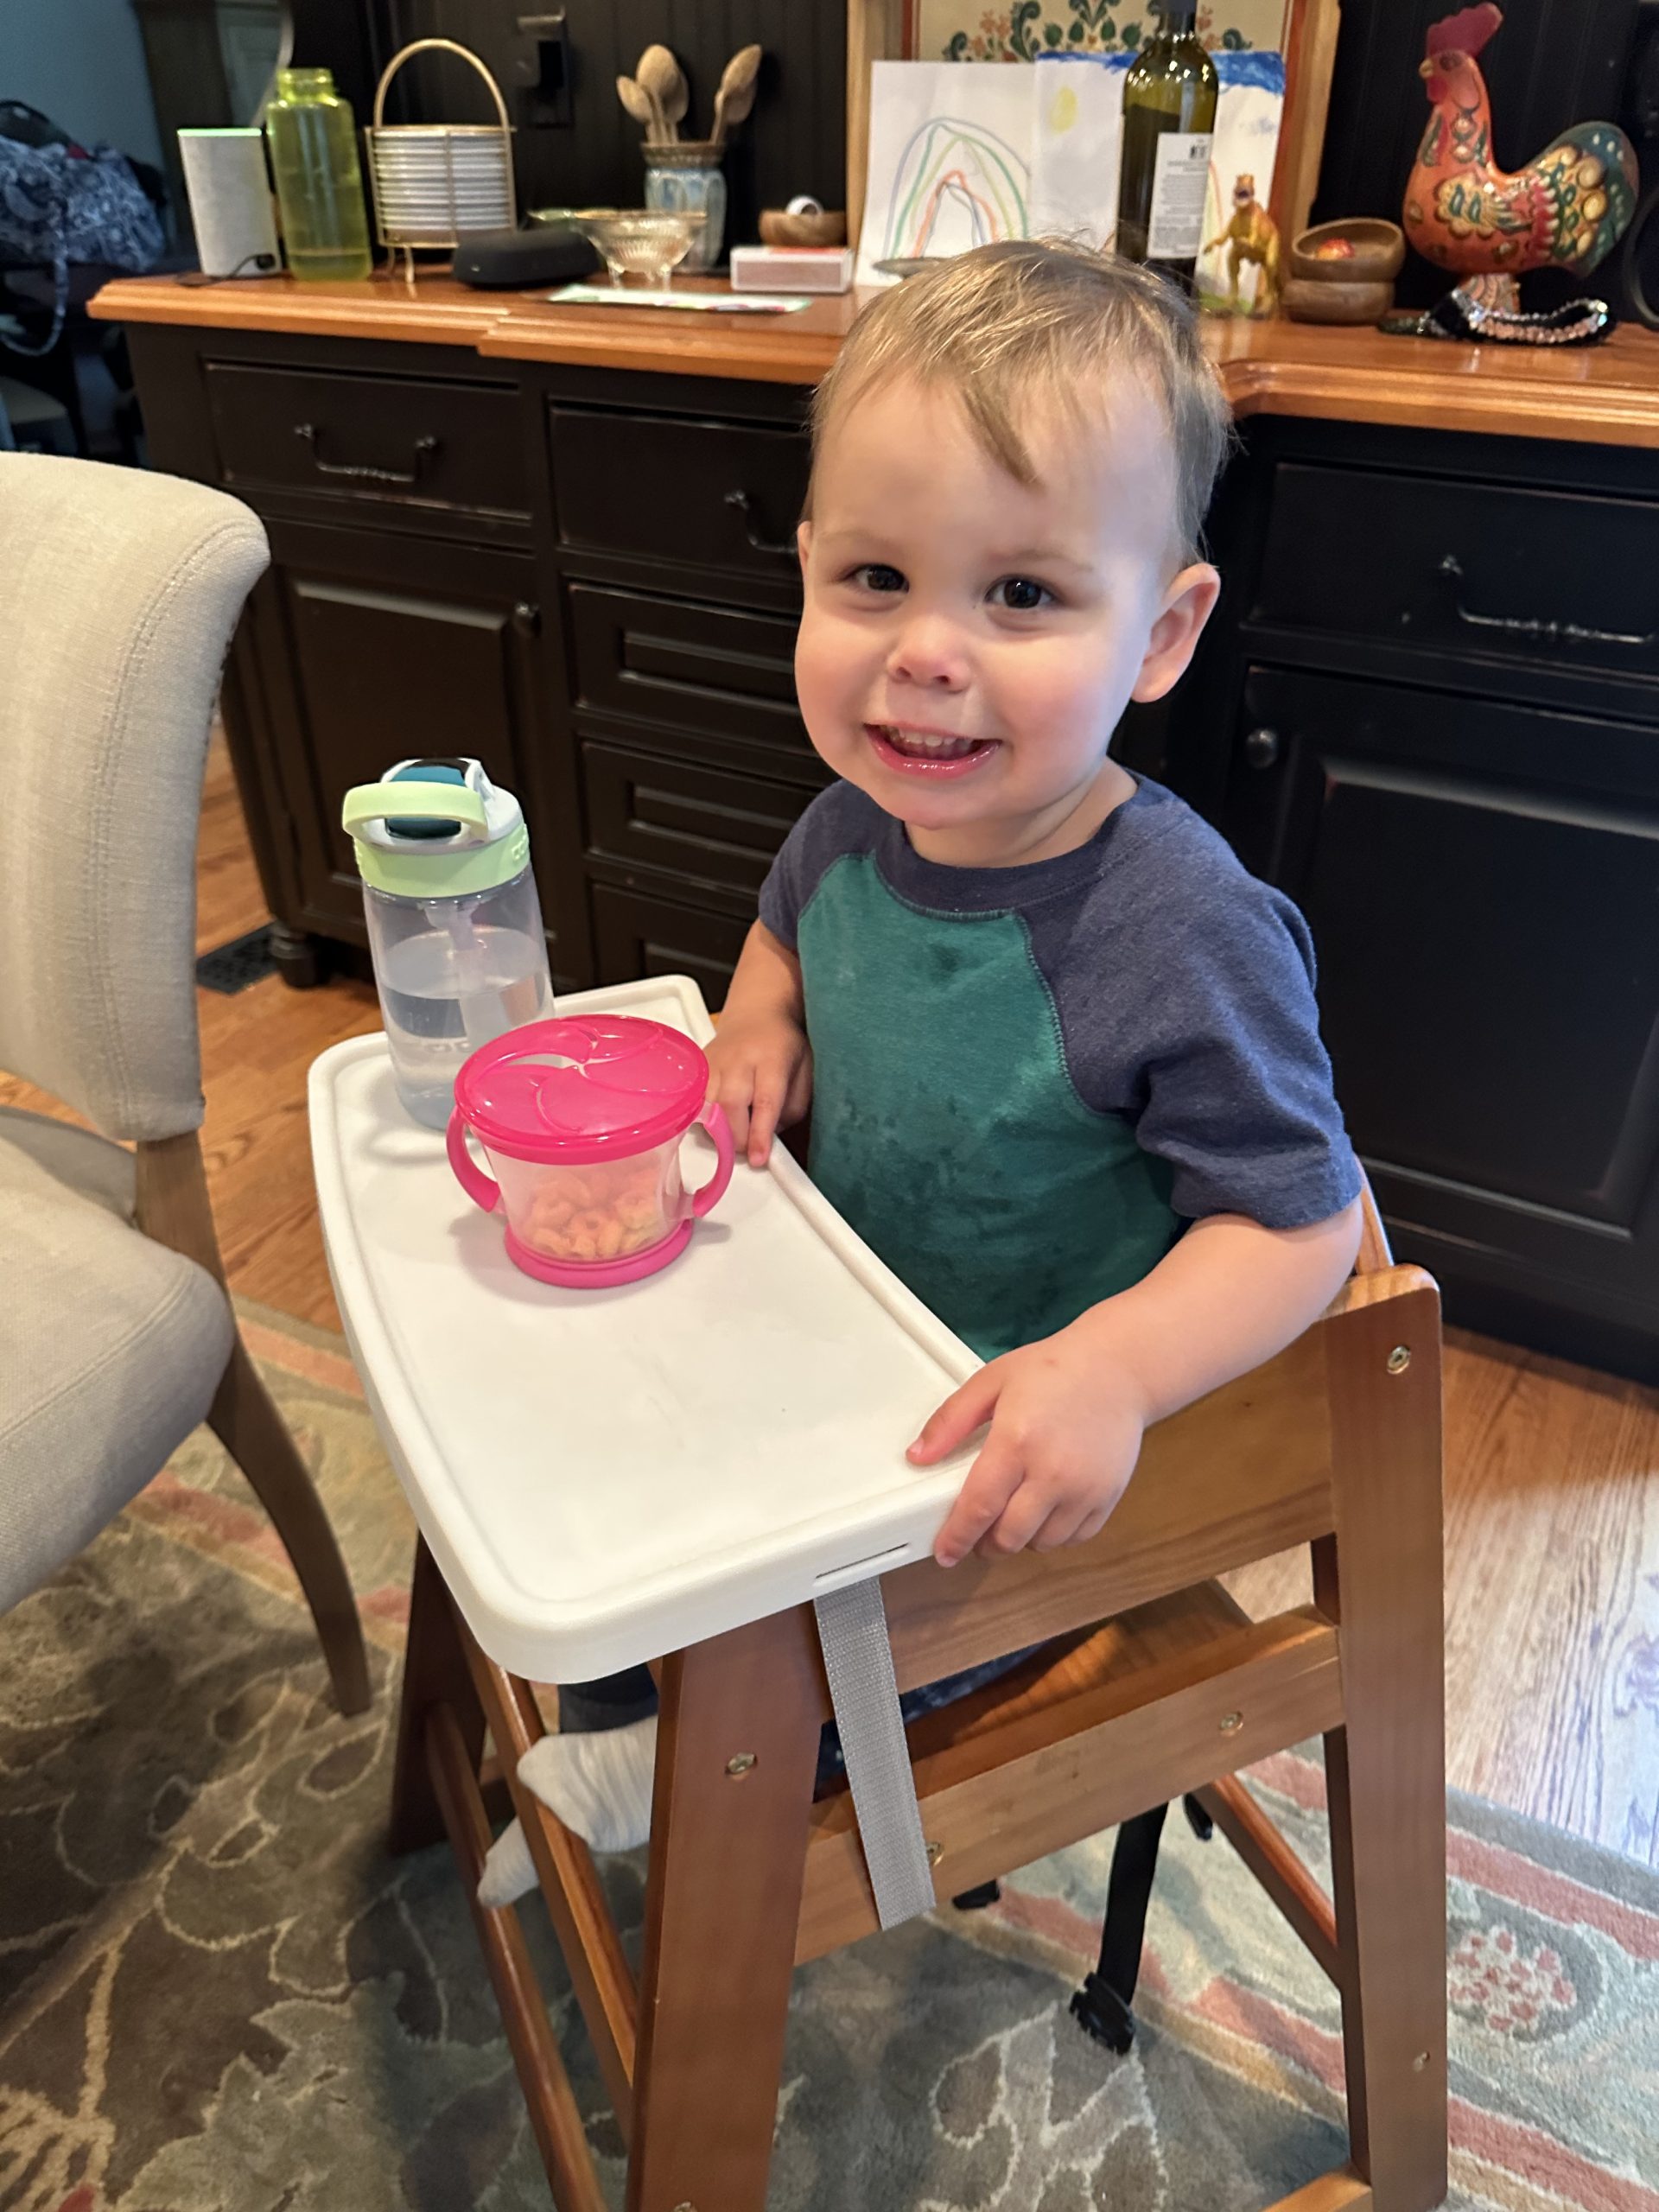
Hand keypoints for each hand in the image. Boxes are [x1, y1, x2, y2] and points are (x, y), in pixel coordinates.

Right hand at [705, 1012, 811, 1166]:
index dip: (760, 1134)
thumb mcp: (805, 1072)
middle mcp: (738, 1058)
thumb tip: (770, 1138)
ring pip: (707, 1108)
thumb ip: (793, 1108)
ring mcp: (713, 1062)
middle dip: (738, 1138)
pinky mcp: (697, 1069)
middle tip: (749, 1148)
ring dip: (720, 1131)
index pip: (765, 1100)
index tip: (759, 1158)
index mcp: (771, 1057)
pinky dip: (705, 1120)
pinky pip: (694, 1103)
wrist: (756, 1013)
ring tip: (735, 1133)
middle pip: (729, 1106)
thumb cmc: (783, 1045)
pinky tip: (718, 1120)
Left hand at [908, 1319, 1150, 1568]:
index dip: (957, 1537)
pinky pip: (1074, 1538)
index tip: (945, 1552)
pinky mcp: (1107, 1497)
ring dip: (1020, 1538)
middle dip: (985, 1543)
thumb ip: (951, 1420)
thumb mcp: (991, 1382)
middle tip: (977, 1531)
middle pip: (1009, 1536)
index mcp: (1017, 1441)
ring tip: (1012, 1515)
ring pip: (1041, 1543)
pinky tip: (1044, 1512)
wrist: (1118, 1369)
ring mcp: (1084, 1489)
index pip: (979, 1507)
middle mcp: (1052, 1471)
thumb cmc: (1056, 1370)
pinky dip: (1053, 1535)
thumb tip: (918, 1454)